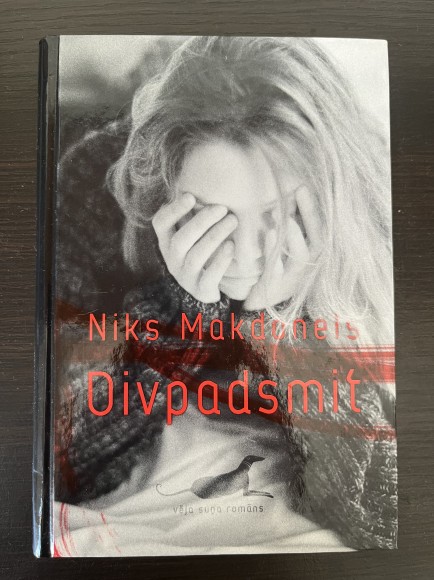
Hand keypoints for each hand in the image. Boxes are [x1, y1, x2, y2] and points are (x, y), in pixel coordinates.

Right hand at [152, 193, 237, 302]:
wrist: (206, 289)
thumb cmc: (202, 251)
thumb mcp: (193, 234)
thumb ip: (194, 214)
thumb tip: (208, 181)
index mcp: (167, 241)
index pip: (160, 223)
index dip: (173, 210)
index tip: (191, 196)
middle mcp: (172, 259)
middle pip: (181, 239)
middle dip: (201, 221)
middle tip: (222, 208)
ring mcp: (186, 276)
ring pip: (196, 256)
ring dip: (214, 236)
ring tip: (232, 221)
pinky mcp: (201, 289)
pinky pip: (209, 276)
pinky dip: (220, 261)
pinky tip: (232, 246)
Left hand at [243, 185, 321, 309]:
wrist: (256, 302)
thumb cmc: (271, 267)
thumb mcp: (282, 244)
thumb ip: (287, 222)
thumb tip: (288, 190)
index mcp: (311, 252)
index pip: (320, 227)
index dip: (314, 207)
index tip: (304, 185)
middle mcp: (308, 265)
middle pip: (318, 238)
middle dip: (309, 213)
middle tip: (299, 190)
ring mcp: (293, 278)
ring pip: (301, 255)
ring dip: (292, 232)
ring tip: (278, 211)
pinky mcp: (276, 287)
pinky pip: (277, 269)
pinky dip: (274, 251)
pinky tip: (269, 233)